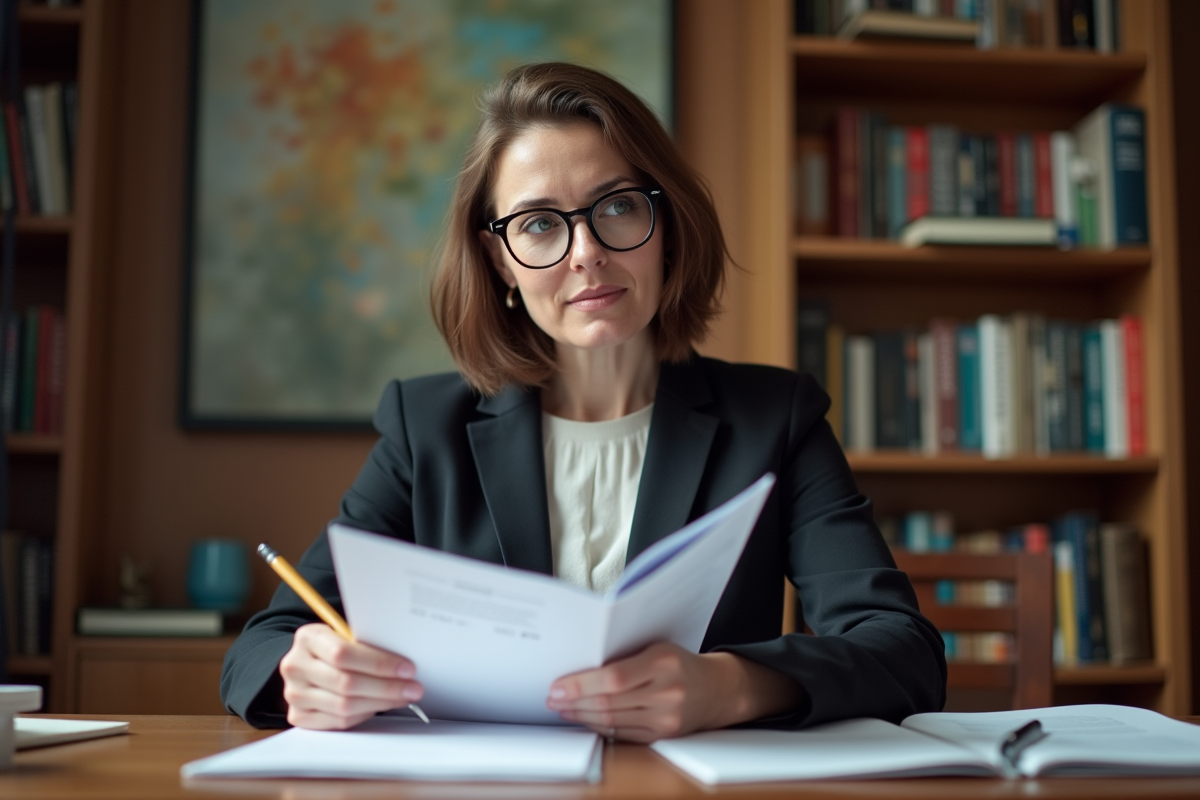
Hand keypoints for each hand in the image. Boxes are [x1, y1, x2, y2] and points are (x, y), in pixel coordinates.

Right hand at [279, 622, 423, 729]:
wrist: (307, 662)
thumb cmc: (334, 646)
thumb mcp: (345, 634)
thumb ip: (366, 643)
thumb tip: (404, 662)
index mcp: (308, 638)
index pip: (344, 654)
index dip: (379, 663)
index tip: (407, 668)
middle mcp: (295, 666)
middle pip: (346, 683)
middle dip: (386, 687)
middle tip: (413, 688)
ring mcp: (294, 693)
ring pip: (344, 706)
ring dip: (380, 703)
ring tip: (403, 697)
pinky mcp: (299, 715)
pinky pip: (338, 721)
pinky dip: (364, 715)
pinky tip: (380, 706)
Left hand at [546, 642, 800, 742]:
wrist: (715, 689)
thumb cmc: (678, 662)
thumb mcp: (655, 647)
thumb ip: (623, 656)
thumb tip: (580, 665)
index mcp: (663, 662)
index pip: (614, 678)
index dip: (581, 684)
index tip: (558, 686)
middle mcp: (667, 692)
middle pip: (609, 702)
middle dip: (574, 702)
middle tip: (553, 698)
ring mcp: (666, 718)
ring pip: (612, 721)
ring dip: (581, 716)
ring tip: (563, 709)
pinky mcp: (663, 736)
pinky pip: (622, 734)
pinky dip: (599, 727)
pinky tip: (585, 720)